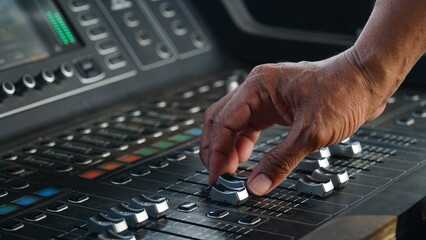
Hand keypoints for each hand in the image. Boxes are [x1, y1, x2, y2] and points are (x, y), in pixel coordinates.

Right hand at [200, 48, 389, 195]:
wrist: (367, 81)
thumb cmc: (344, 91)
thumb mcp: (310, 133)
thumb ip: (280, 161)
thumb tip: (258, 184)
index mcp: (258, 86)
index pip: (224, 122)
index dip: (217, 152)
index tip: (217, 175)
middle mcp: (258, 88)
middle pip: (221, 119)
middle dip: (216, 148)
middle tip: (218, 174)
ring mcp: (266, 97)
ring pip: (234, 123)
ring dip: (228, 147)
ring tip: (230, 170)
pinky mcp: (276, 107)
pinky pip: (251, 125)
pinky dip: (244, 143)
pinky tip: (246, 158)